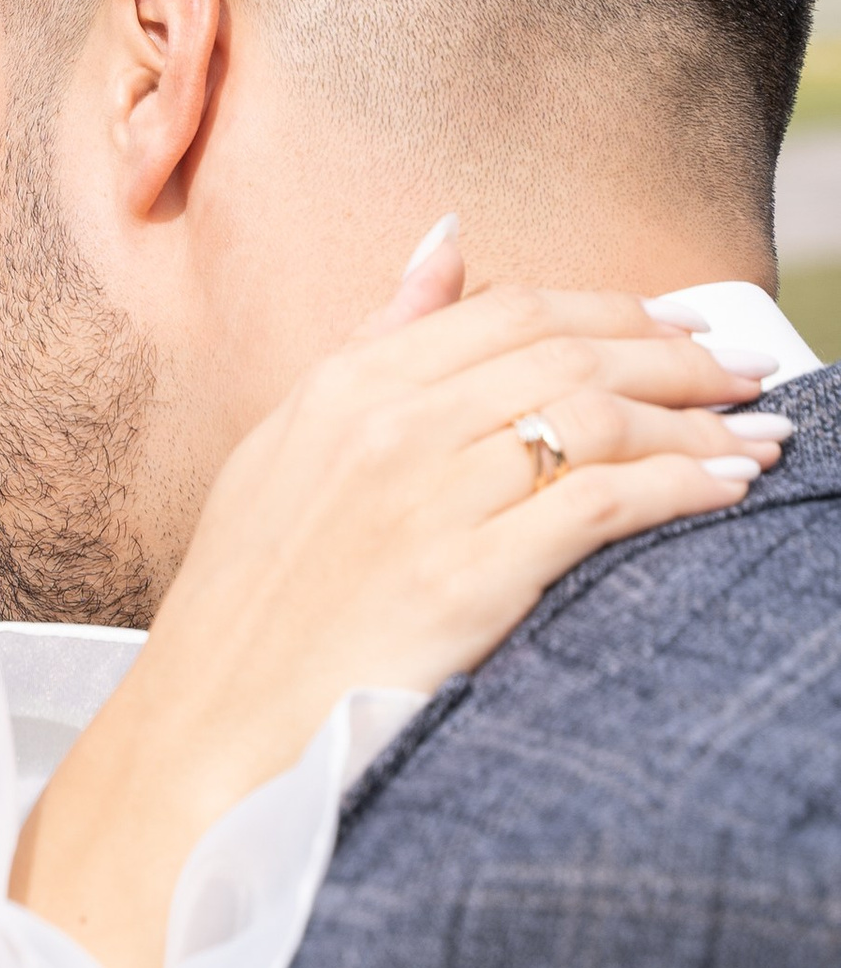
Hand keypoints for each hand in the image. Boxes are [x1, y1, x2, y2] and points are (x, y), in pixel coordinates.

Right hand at [10, 227, 788, 967]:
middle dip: (676, 358)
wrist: (212, 729)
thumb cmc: (252, 597)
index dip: (614, 310)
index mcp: (346, 382)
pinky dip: (677, 487)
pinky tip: (721, 492)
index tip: (679, 329)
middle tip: (743, 373)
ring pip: (597, 419)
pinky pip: (600, 504)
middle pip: (569, 353)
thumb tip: (447, 239)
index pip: (512, 309)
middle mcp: (390, 423)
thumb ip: (377, 338)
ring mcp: (427, 497)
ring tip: (755, 438)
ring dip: (695, 424)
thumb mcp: (288, 442)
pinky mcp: (466, 578)